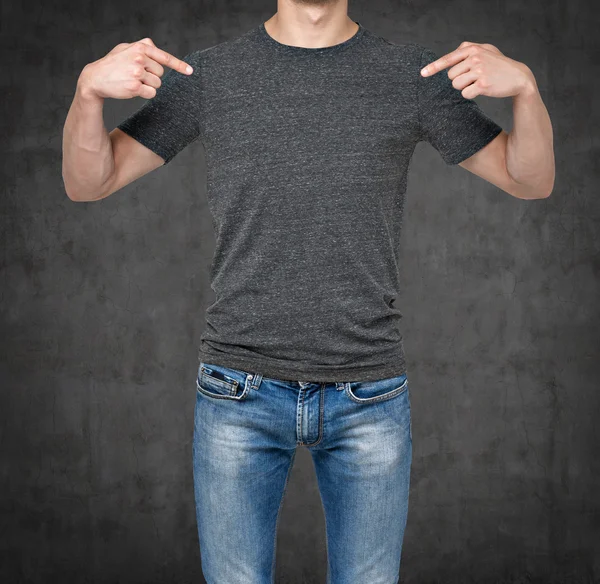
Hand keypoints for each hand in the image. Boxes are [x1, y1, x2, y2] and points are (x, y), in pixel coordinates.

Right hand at [77, 38, 193, 100]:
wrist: (96, 78)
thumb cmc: (112, 64)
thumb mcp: (125, 48)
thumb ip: (141, 46)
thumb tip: (153, 44)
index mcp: (140, 47)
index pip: (164, 57)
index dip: (179, 65)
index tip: (190, 71)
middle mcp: (139, 58)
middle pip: (160, 73)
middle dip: (151, 76)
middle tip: (136, 75)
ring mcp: (137, 72)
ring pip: (157, 84)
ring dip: (148, 85)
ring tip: (132, 81)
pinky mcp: (135, 87)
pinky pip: (151, 93)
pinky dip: (145, 93)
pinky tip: (133, 89)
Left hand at [420, 42, 535, 98]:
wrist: (518, 77)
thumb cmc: (499, 64)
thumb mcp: (486, 50)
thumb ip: (468, 48)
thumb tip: (452, 52)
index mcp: (472, 49)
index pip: (448, 59)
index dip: (433, 67)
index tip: (422, 73)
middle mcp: (474, 58)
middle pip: (450, 76)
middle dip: (458, 79)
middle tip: (474, 78)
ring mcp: (478, 70)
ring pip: (456, 86)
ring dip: (464, 87)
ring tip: (478, 82)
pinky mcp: (482, 84)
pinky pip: (465, 94)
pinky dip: (470, 95)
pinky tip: (481, 90)